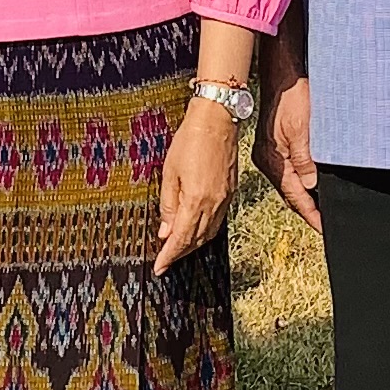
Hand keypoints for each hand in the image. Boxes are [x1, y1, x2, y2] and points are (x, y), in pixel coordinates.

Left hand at [156, 98, 238, 272]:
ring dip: (194, 245)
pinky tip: (196, 230)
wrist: (216, 120)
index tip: (159, 268)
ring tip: (178, 249)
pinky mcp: (230, 192)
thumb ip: (168, 206)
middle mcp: (215, 204)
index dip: (169, 256)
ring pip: (210, 233)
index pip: (182, 239)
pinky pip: (218, 221)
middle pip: (197, 240)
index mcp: (197, 200)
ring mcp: (225, 199)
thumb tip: (165, 232)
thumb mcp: (169, 173)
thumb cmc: (190, 141)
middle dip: (181, 254)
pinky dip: (205, 231)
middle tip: (165, 261)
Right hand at [251, 43, 319, 232]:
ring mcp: (270, 155)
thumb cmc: (292, 98)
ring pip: (289, 184)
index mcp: (273, 160)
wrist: (281, 77)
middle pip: (290, 194)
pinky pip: (288, 172)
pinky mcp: (274, 147)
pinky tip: (311, 185)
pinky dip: (300, 183)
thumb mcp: (303, 129)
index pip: (294, 196)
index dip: (310, 213)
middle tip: (325, 223)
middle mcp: (268, 161)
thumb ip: (305, 160)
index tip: (323, 228)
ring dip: (305, 197)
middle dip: (307, 209)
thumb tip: (310, 186)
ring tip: (321, 209)